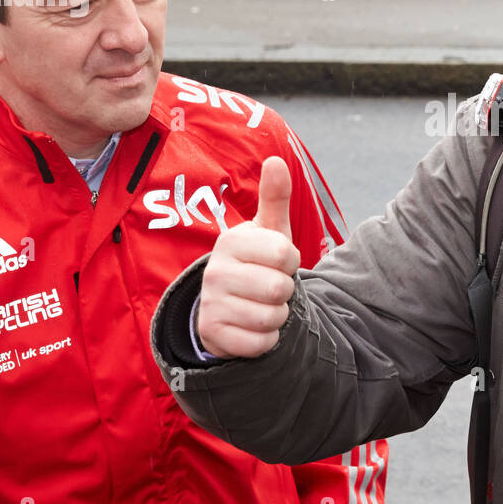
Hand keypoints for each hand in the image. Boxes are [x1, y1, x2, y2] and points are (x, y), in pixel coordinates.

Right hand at [197, 156, 300, 358]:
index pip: (286, 254)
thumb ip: (275, 198)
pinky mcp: (212, 334)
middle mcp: (215, 271)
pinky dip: (266, 339)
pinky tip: (252, 326)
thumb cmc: (255, 262)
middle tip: (269, 286)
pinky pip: (261, 343)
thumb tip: (276, 161)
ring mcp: (211, 303)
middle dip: (284, 291)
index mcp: (231, 241)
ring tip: (261, 304)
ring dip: (276, 315)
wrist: (225, 305)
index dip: (291, 261)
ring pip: (272, 317)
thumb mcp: (268, 230)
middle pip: (280, 289)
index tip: (278, 261)